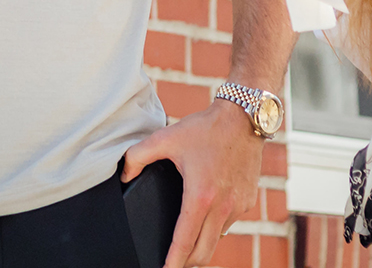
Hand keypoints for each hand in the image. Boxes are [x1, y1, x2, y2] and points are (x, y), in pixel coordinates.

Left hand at [123, 101, 262, 267]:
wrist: (244, 117)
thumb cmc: (205, 128)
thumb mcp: (166, 137)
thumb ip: (138, 156)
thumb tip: (123, 175)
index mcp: (200, 195)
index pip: (184, 241)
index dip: (172, 261)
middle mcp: (223, 206)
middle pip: (203, 252)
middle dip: (186, 263)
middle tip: (171, 264)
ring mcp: (238, 206)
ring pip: (216, 239)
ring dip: (201, 246)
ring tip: (186, 244)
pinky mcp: (247, 202)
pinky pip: (228, 224)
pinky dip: (215, 229)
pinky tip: (204, 221)